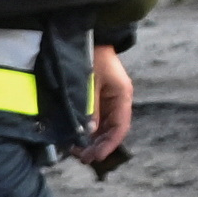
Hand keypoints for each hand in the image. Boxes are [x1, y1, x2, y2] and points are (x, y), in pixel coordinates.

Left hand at [79, 42, 136, 167]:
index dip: (109, 145)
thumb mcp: (90, 83)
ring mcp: (109, 101)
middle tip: (82, 158)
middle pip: (112, 131)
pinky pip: (96, 121)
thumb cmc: (91, 57)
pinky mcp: (98, 100)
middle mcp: (118, 101)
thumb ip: (89, 108)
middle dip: (98, 146)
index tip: (96, 157)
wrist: (88, 38)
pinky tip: (76, 139)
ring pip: (103, 128)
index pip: (120, 128)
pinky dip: (87, 132)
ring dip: (92, 141)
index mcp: (122, 96)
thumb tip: (88, 133)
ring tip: (77, 151)